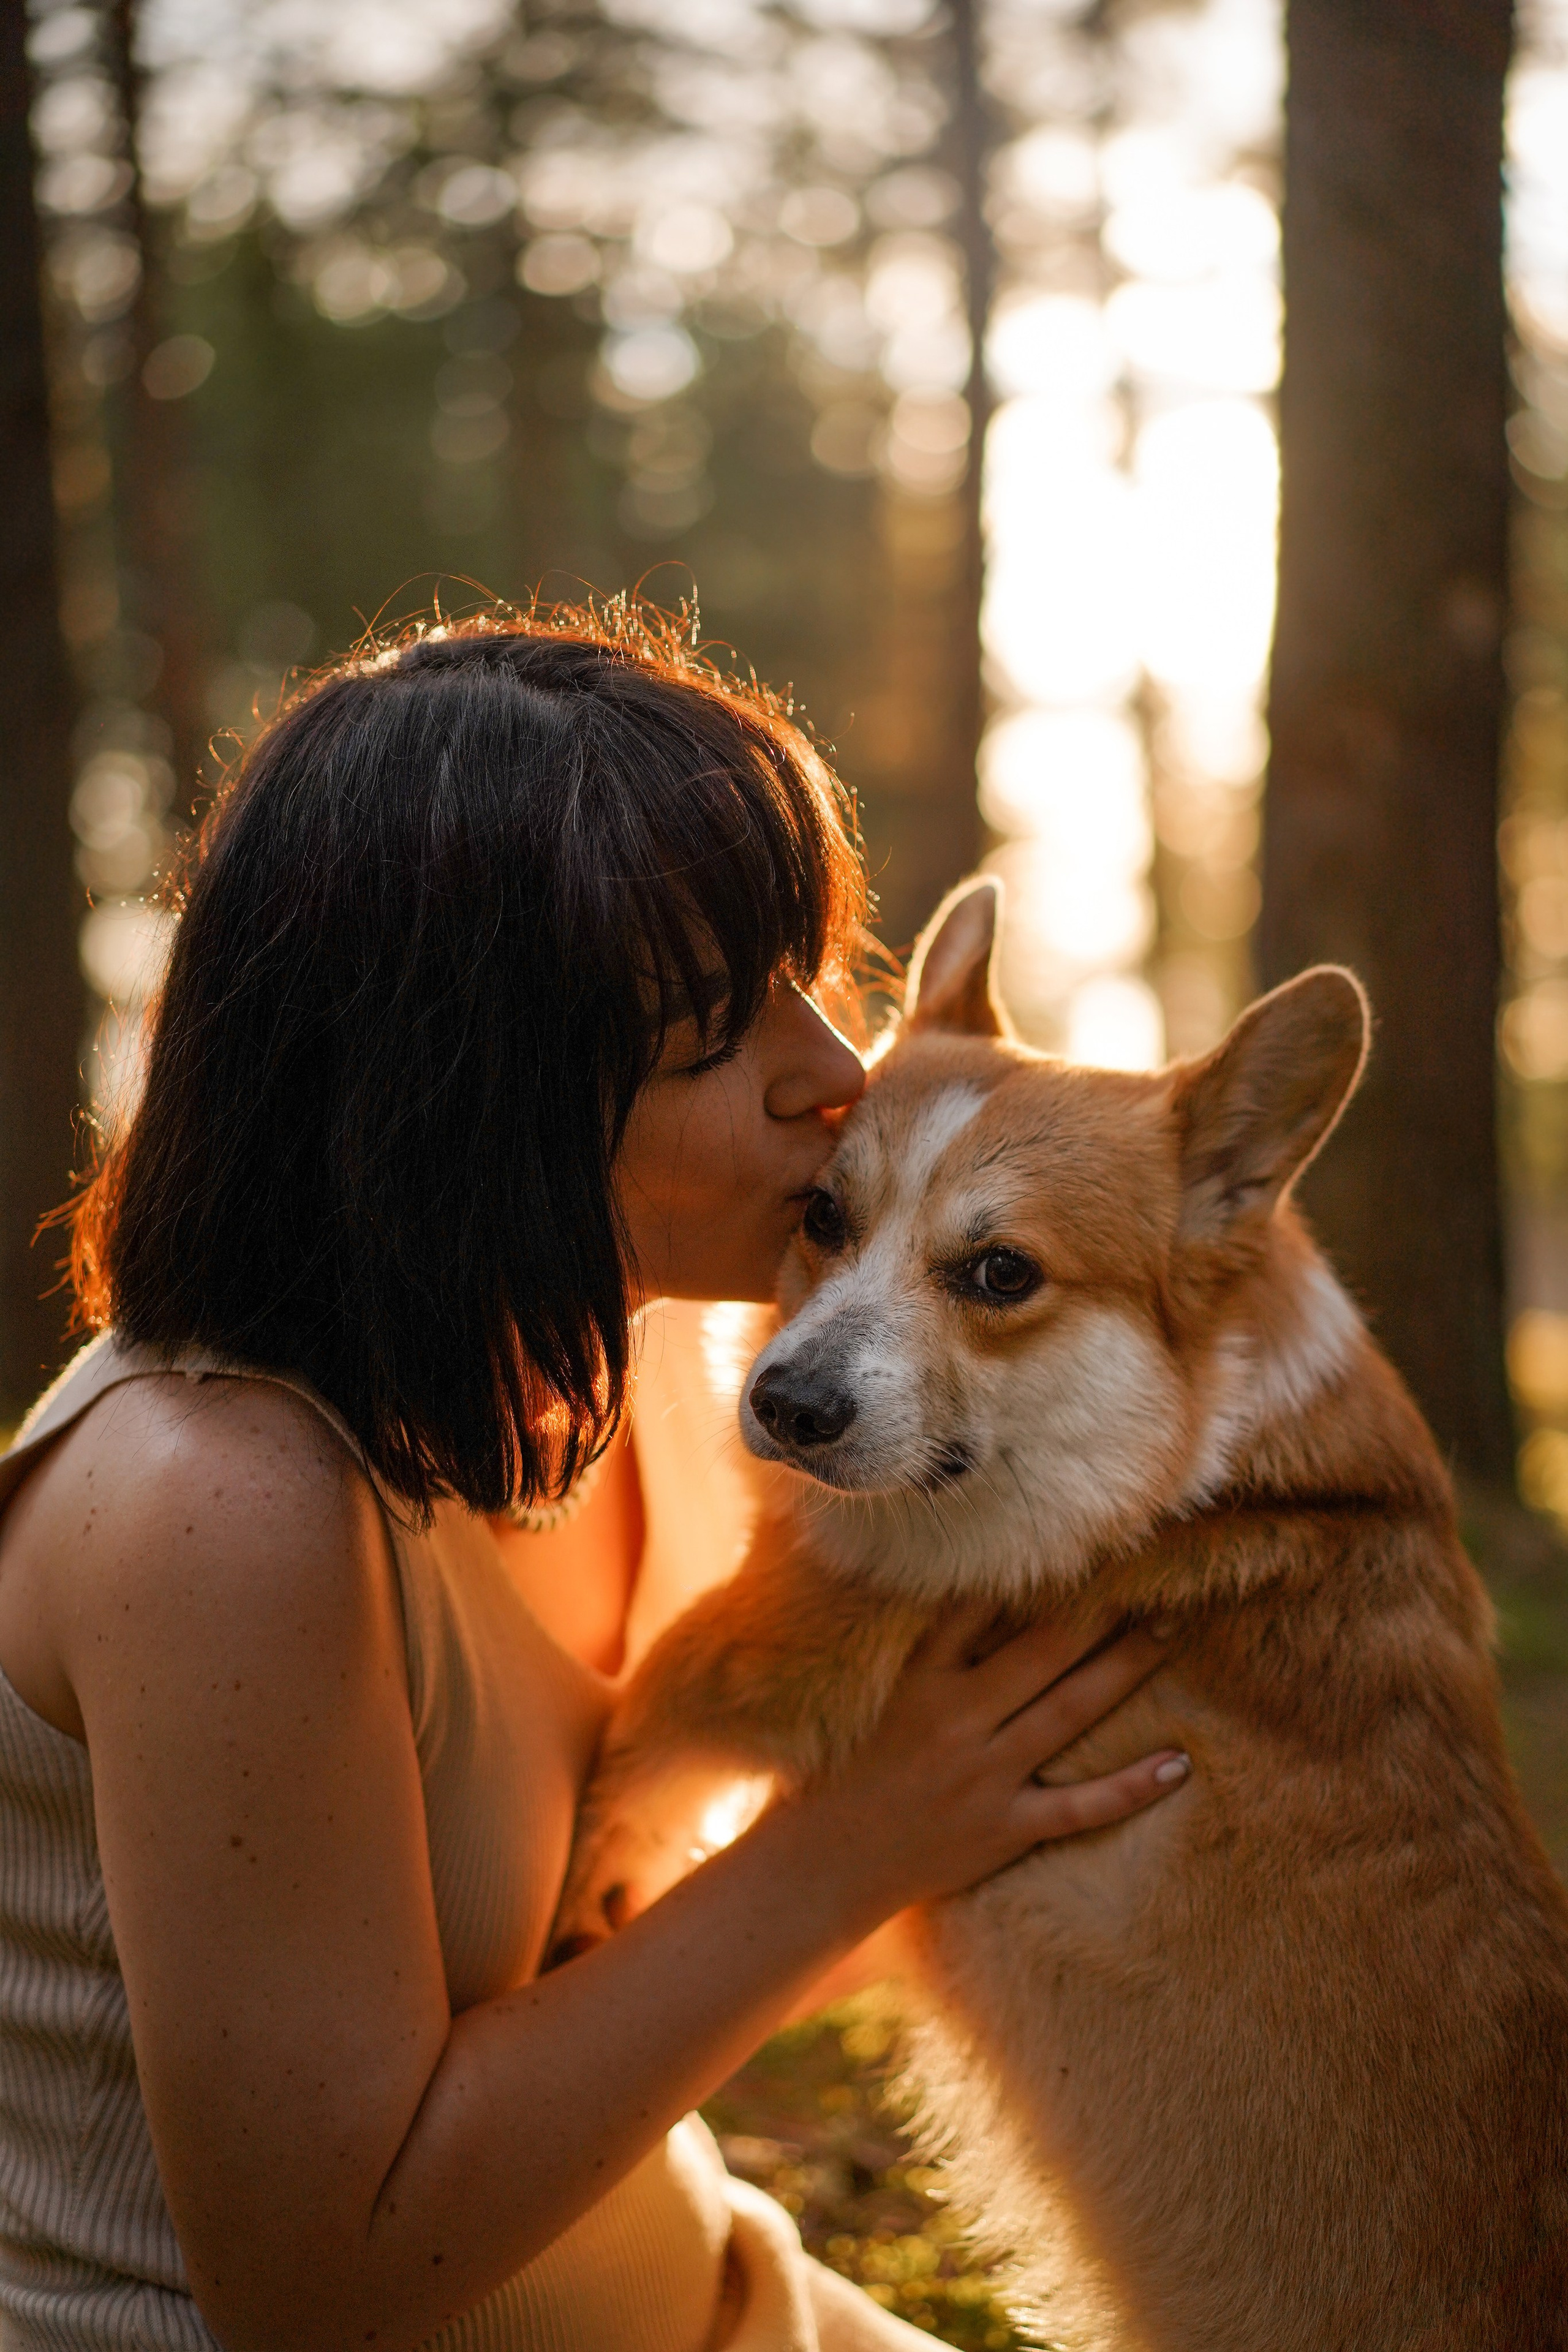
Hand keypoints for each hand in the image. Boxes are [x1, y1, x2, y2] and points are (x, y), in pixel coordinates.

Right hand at [791, 1610, 1185, 1928]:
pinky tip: (1178, 1762)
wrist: (827, 1861)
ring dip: (1124, 1669)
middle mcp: (957, 1720)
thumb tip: (980, 1587)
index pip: (981, 1608)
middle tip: (1151, 1577)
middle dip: (1100, 1612)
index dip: (1033, 1573)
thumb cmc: (853, 1767)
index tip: (1080, 1542)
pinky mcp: (1005, 1828)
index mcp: (921, 1679)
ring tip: (1168, 1632)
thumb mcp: (882, 1693)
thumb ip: (931, 1646)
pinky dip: (1132, 1786)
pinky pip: (1081, 1806)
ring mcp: (985, 1776)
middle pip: (1043, 1652)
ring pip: (1069, 1712)